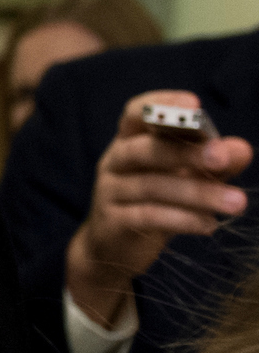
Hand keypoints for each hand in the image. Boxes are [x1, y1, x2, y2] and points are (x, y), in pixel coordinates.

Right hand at [65, 90, 250, 326]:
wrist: (115, 248)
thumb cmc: (155, 202)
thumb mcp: (187, 178)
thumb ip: (213, 163)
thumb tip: (242, 149)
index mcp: (129, 141)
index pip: (135, 114)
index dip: (160, 104)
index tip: (193, 104)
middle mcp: (114, 161)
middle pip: (145, 150)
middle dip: (186, 153)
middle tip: (222, 159)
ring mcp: (109, 192)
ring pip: (152, 186)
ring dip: (198, 193)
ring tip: (237, 203)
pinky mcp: (112, 222)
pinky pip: (147, 216)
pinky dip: (182, 219)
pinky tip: (209, 224)